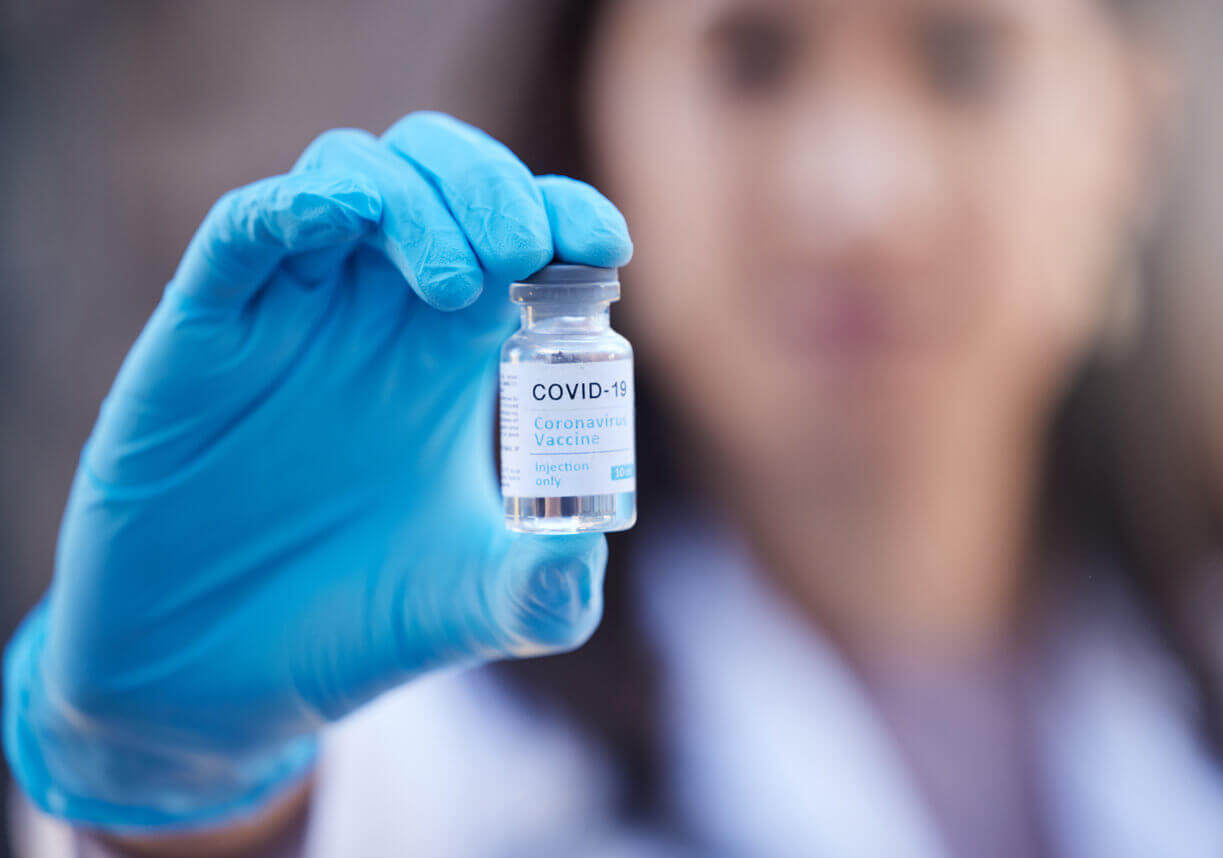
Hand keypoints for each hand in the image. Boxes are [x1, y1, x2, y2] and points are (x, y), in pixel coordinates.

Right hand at [3, 111, 631, 830]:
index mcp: (448, 359)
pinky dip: (291, 206)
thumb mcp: (471, 610)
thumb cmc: (351, 628)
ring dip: (411, 194)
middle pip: (437, 177)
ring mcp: (289, 317)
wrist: (217, 680)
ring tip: (455, 282)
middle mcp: (374, 319)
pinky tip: (337, 220)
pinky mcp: (204, 335)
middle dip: (491, 186)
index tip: (604, 245)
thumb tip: (590, 552)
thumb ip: (547, 592)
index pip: (516, 238)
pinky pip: (242, 230)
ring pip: (348, 175)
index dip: (563, 216)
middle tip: (522, 252)